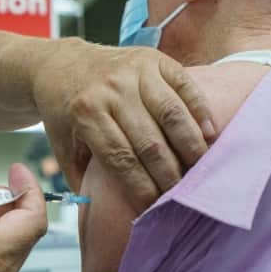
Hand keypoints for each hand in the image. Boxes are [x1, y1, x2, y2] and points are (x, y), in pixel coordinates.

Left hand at [33, 37, 213, 211]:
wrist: (61, 64)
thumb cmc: (65, 111)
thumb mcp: (61, 144)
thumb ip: (80, 177)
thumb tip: (105, 212)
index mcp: (86, 113)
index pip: (122, 159)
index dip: (142, 188)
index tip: (155, 210)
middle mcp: (111, 90)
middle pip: (150, 141)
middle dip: (169, 176)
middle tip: (182, 197)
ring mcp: (134, 71)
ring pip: (172, 114)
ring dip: (191, 147)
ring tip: (201, 170)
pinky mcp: (154, 59)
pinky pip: (185, 87)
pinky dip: (201, 111)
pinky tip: (209, 134)